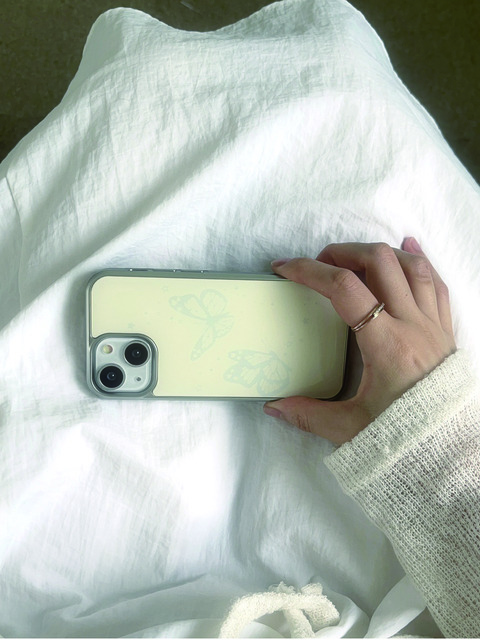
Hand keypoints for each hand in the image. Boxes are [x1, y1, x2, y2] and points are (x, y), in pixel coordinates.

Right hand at [263, 239, 456, 444]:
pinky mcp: (445, 330)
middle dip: (343, 252)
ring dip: (379, 253)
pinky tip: (408, 246)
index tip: (284, 268)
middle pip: (379, 261)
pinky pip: (436, 282)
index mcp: (386, 344)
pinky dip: (419, 260)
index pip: (343, 288)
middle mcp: (412, 324)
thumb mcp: (351, 430)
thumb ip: (309, 416)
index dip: (309, 271)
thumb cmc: (406, 437)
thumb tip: (273, 407)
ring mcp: (433, 323)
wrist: (452, 450)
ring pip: (411, 265)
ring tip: (354, 258)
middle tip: (319, 264)